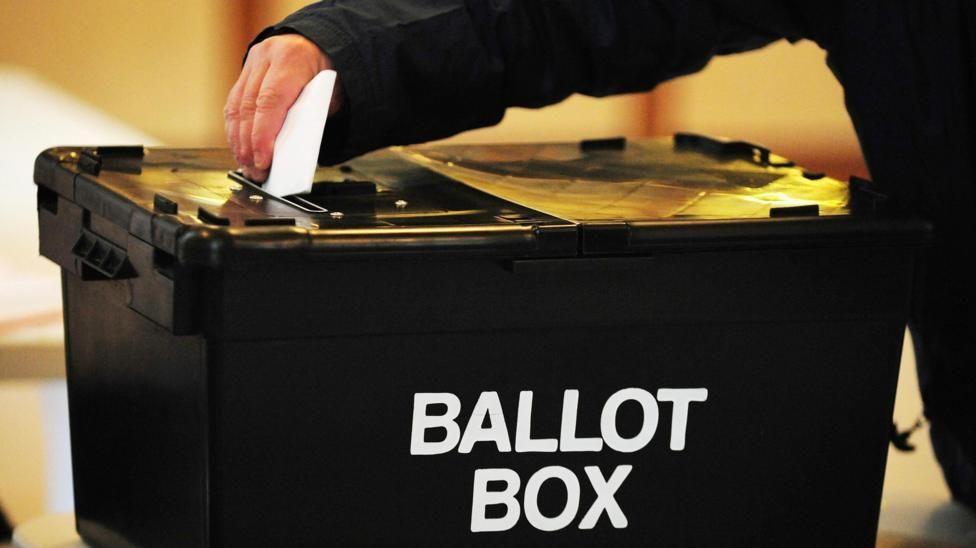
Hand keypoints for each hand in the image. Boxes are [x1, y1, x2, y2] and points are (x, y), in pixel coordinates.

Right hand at [224, 34, 341, 181]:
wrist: (320, 42)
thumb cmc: (326, 73)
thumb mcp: (329, 95)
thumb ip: (310, 119)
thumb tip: (290, 154)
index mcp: (292, 60)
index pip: (270, 102)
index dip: (262, 135)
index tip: (263, 161)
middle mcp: (267, 57)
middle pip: (249, 107)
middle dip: (249, 144)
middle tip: (255, 171)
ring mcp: (253, 62)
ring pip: (236, 106)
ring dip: (238, 140)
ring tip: (246, 164)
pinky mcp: (245, 71)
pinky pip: (234, 103)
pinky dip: (235, 128)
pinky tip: (239, 147)